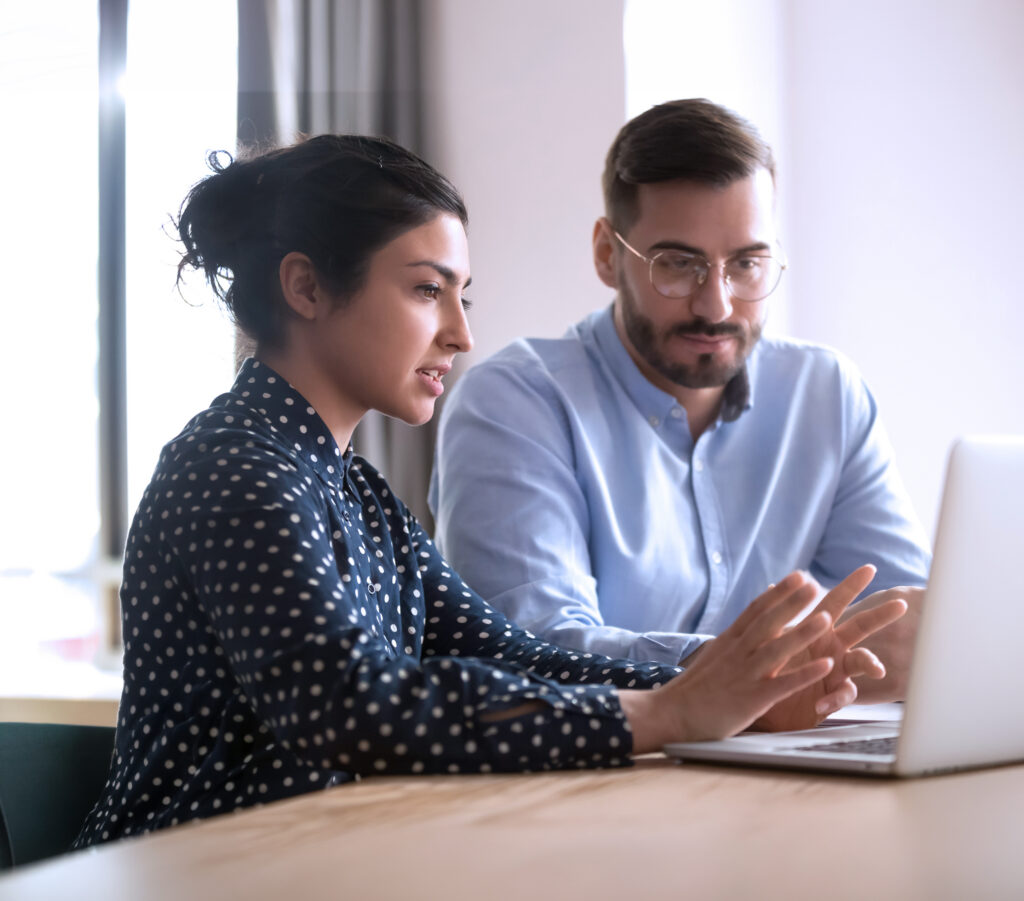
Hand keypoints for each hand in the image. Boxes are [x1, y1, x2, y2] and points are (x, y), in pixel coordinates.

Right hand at [620, 573, 839, 750]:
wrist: (671, 714)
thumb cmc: (694, 688)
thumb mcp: (714, 655)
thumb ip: (733, 639)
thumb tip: (746, 621)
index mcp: (729, 641)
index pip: (756, 610)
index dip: (779, 592)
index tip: (799, 576)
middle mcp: (737, 652)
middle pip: (768, 622)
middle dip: (792, 602)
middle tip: (814, 583)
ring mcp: (745, 674)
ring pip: (777, 649)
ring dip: (802, 633)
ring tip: (826, 618)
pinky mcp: (751, 699)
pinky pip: (783, 684)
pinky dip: (805, 674)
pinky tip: (826, 666)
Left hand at [752, 565, 907, 730]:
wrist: (761, 701)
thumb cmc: (771, 666)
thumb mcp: (771, 639)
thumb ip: (778, 617)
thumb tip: (773, 586)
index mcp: (817, 628)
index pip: (836, 602)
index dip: (851, 586)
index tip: (869, 568)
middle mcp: (832, 646)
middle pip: (861, 626)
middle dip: (880, 615)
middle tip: (901, 604)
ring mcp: (836, 670)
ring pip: (863, 661)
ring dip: (870, 662)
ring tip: (877, 669)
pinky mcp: (832, 695)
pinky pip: (842, 695)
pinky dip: (834, 699)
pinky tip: (821, 704)